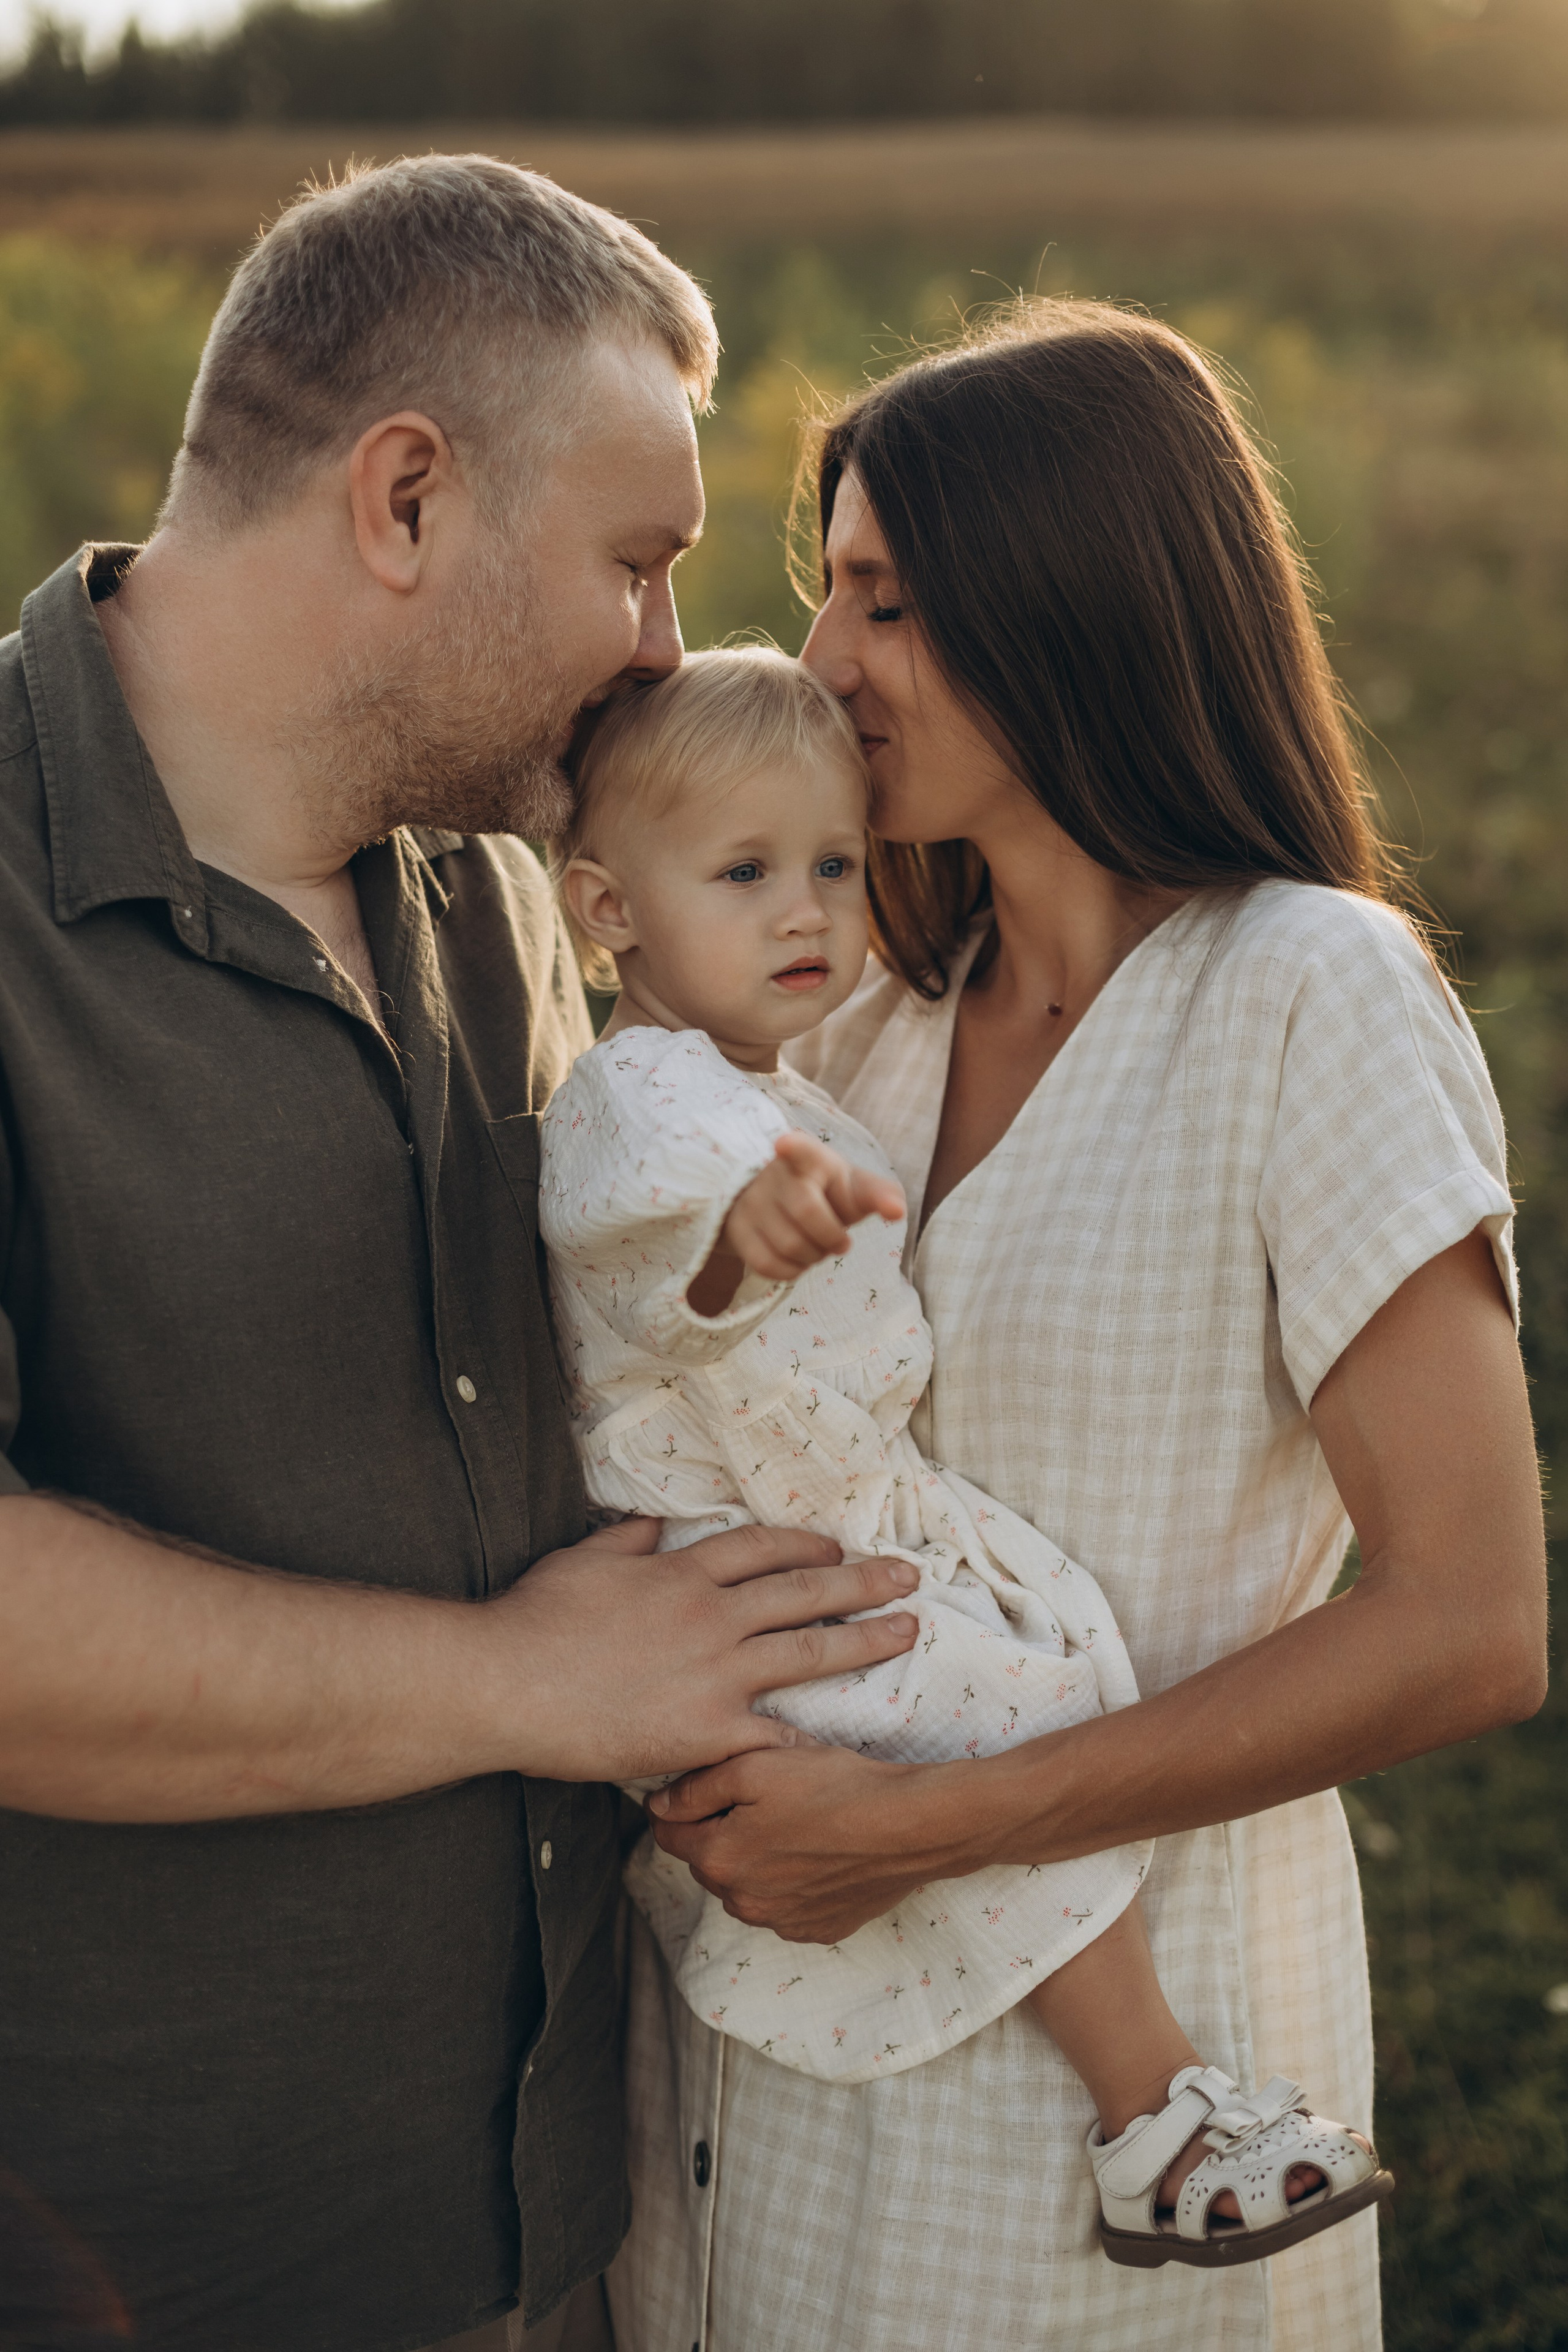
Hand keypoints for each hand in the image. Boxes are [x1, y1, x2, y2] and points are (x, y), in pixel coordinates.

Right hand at [484, 1518, 921, 1785]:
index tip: (835, 1544)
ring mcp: (714, 1674)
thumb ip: (627, 1541)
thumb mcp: (583, 1559)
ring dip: (865, 1640)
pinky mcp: (705, 1731)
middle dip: (862, 1581)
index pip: (760, 1548)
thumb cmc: (533, 1620)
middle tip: (907, 1576)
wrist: (505, 1683)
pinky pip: (772, 1737)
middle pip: (803, 1589)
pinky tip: (845, 1746)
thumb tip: (653, 1527)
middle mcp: (711, 1616)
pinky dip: (809, 1741)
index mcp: (681, 1573)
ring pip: (808, 1651)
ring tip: (907, 1632)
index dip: (804, 1543)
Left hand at [647, 1741, 965, 1942]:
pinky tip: (817, 1852)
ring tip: (793, 1823)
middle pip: (709, 1862)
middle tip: (757, 1798)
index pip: (670, 1834)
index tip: (700, 1785)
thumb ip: (697, 1788)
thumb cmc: (833, 1786)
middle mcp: (743, 1902)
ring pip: (746, 1886)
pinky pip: (785, 1906)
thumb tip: (658, 1806)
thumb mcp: (755, 1766)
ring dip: (755, 1860)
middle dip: (720, 1832)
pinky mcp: (818, 1930)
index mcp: (719, 1859)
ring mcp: (782, 1922)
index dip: (680, 1804)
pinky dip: (791, 1883)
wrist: (909, 1825)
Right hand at [688, 1132, 904, 1314]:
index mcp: (810, 1157)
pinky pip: (767, 1263)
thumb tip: (897, 1211)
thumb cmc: (828, 1194)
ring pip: (788, 1243)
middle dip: (831, 1237)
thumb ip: (880, 1195)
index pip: (798, 1147)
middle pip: (806, 1212)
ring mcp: (751, 1201)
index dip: (791, 1146)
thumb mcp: (854, 1188)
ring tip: (817, 1248)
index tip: (783, 1145)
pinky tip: (798, 1260)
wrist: (779, 1200)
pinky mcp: (737, 1229)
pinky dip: (790, 1271)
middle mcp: (775, 1174)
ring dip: (813, 1257)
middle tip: (840, 1242)